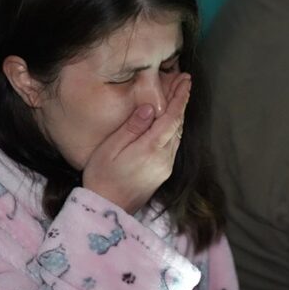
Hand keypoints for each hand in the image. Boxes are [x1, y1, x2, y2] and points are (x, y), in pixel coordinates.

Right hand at [82, 73, 190, 213]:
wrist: (107, 209)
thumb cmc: (102, 176)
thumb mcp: (111, 148)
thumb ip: (132, 127)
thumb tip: (149, 108)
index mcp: (151, 148)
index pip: (172, 117)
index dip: (180, 97)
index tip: (185, 80)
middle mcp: (164, 158)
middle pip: (178, 124)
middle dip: (182, 101)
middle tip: (184, 81)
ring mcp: (165, 167)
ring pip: (177, 135)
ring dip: (179, 115)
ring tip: (179, 96)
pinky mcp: (162, 173)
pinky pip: (173, 145)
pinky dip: (174, 129)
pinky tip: (170, 121)